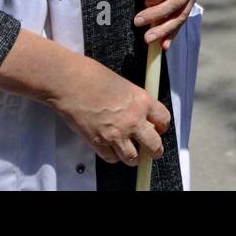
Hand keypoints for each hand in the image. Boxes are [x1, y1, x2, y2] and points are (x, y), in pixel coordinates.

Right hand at [51, 57, 169, 164]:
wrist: (71, 82)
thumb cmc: (93, 76)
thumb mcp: (125, 84)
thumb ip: (135, 101)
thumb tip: (140, 113)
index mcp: (142, 101)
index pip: (164, 120)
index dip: (163, 127)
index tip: (159, 129)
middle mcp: (133, 120)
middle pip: (154, 145)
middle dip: (155, 150)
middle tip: (153, 151)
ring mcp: (116, 134)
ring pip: (133, 158)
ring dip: (134, 158)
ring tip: (132, 155)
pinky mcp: (98, 142)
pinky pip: (111, 158)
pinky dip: (113, 156)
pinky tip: (112, 150)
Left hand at [136, 0, 200, 49]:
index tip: (145, 0)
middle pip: (177, 2)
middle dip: (156, 14)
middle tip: (138, 21)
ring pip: (180, 15)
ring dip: (163, 29)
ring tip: (148, 39)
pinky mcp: (190, 8)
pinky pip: (182, 23)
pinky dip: (172, 35)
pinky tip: (163, 45)